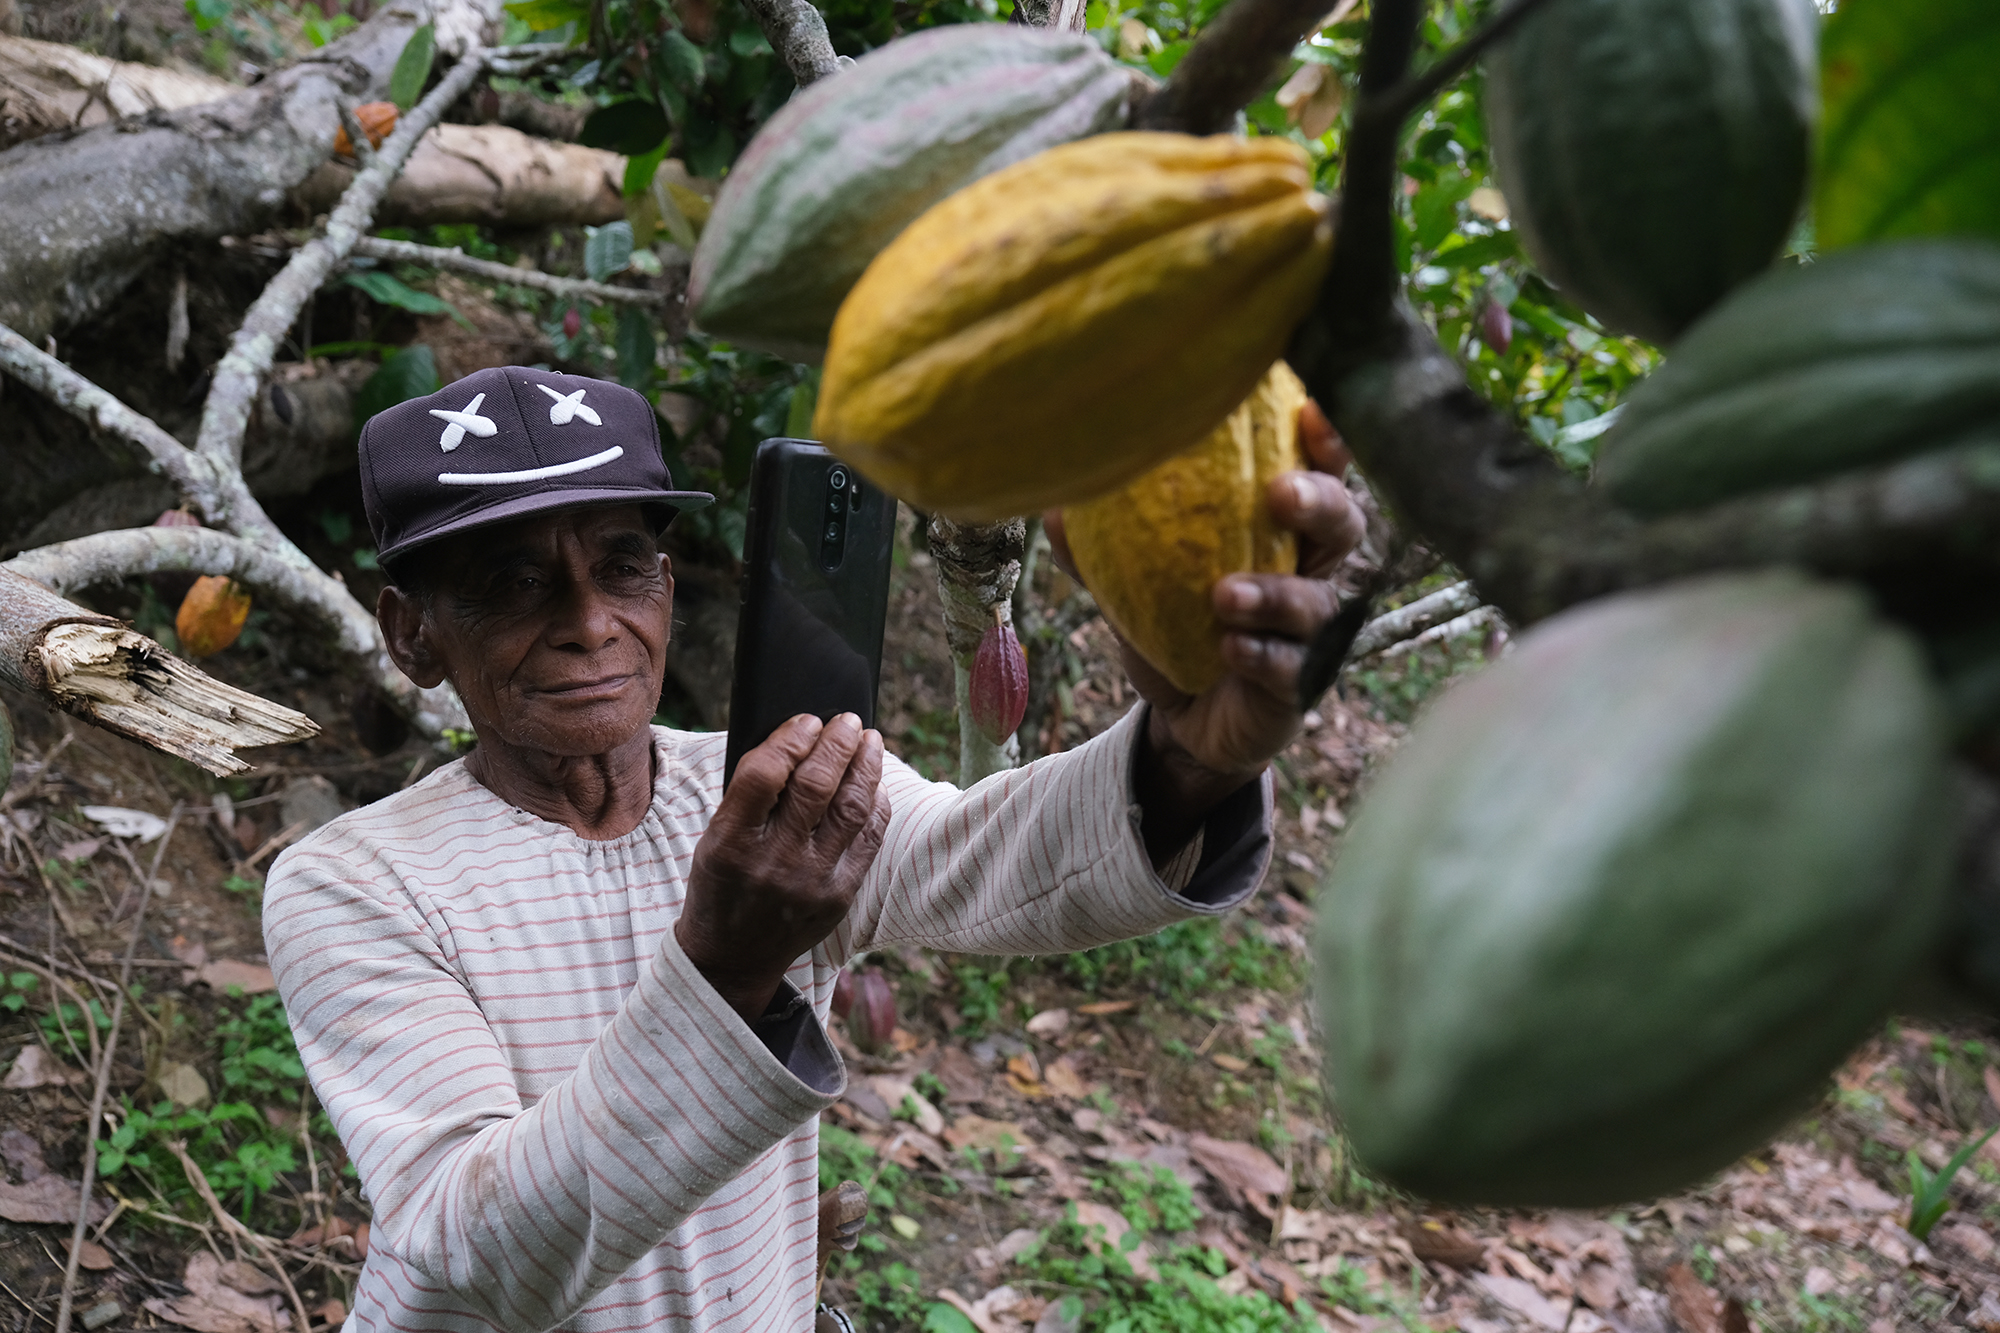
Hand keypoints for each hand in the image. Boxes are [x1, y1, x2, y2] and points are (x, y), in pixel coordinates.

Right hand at [678, 713, 890, 1022]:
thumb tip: (798, 738)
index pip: (764, 775)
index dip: (790, 739)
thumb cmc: (722, 885)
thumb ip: (750, 795)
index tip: (806, 720)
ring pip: (851, 808)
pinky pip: (868, 839)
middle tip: (848, 721)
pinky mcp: (840, 895)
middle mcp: (773, 862)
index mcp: (730, 843)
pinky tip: (874, 784)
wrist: (732, 958)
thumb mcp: (714, 839)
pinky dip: (875, 805)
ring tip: (869, 741)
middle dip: (837, 743)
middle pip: (815, 786)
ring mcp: (811, 881)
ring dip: (865, 766)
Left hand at [1046, 401, 1365, 856]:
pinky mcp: (1300, 684)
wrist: (1186, 721)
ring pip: (1316, 603)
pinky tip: (1231, 650)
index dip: (1323, 439)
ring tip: (1224, 597)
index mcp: (1282, 528)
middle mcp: (1312, 571)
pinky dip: (1261, 655)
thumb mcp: (1134, 582)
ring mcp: (1313, 631)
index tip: (1307, 409)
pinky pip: (1291, 666)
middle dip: (1319, 502)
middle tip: (1278, 494)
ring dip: (1274, 594)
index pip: (1318, 470)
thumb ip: (1100, 546)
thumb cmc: (1176, 629)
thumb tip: (1053, 506)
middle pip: (1345, 523)